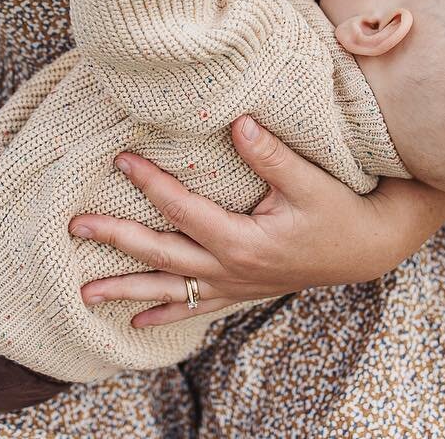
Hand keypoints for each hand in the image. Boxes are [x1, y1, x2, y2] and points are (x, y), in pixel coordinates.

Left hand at [69, 115, 444, 326]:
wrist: (369, 248)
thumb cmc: (340, 211)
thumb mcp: (309, 180)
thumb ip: (272, 154)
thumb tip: (239, 122)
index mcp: (241, 241)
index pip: (182, 209)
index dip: (149, 183)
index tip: (120, 159)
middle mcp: (231, 269)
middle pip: (161, 255)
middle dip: (117, 240)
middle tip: (76, 226)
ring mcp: (235, 284)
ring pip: (170, 290)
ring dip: (126, 291)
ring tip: (84, 293)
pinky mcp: (242, 290)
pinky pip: (195, 306)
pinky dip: (165, 313)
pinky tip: (137, 321)